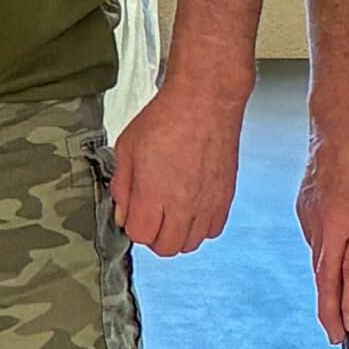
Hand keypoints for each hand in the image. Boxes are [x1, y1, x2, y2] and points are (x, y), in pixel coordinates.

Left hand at [110, 77, 244, 257]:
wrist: (205, 101)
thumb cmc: (166, 119)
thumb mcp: (127, 148)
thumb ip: (122, 187)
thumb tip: (123, 213)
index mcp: (154, 195)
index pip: (141, 236)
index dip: (134, 226)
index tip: (134, 211)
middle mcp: (183, 206)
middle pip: (167, 247)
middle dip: (154, 236)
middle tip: (151, 214)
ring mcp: (207, 204)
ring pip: (191, 243)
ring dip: (178, 233)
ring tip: (172, 210)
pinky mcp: (225, 197)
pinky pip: (212, 230)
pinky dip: (200, 225)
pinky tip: (192, 206)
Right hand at [295, 125, 348, 342]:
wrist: (341, 129)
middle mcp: (333, 223)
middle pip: (327, 277)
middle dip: (330, 311)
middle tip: (335, 337)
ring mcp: (313, 218)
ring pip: (318, 262)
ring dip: (325, 289)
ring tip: (332, 313)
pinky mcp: (303, 211)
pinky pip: (314, 243)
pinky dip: (322, 260)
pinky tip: (329, 271)